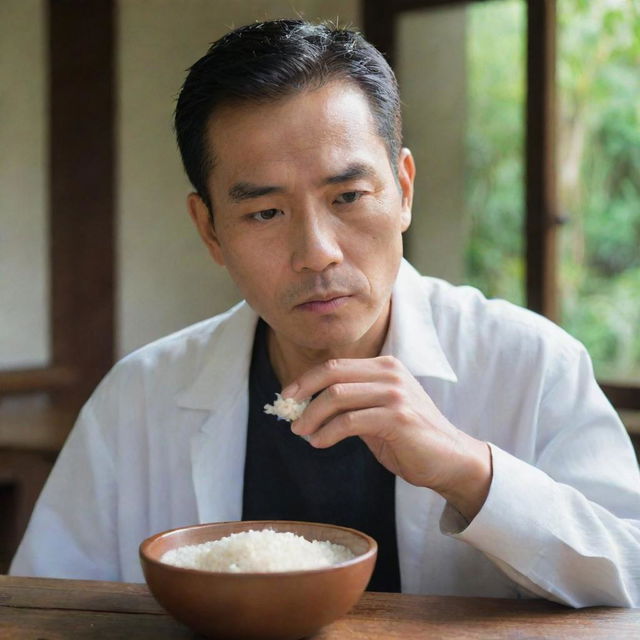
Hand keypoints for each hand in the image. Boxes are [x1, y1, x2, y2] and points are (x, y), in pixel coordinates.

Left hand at [282, 356, 491, 520]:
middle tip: (288, 414)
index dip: (306, 380)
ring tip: (302, 432)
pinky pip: (349, 421)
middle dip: (303, 393)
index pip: (335, 365)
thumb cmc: (409, 439)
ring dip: (312, 416)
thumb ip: (349, 405)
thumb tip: (306, 407)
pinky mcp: (398, 417)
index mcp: (384, 366)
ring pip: (337, 396)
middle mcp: (390, 373)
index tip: (288, 396)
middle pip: (332, 373)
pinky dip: (327, 433)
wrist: (450, 460)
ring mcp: (395, 393)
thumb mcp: (376, 414)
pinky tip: (319, 443)